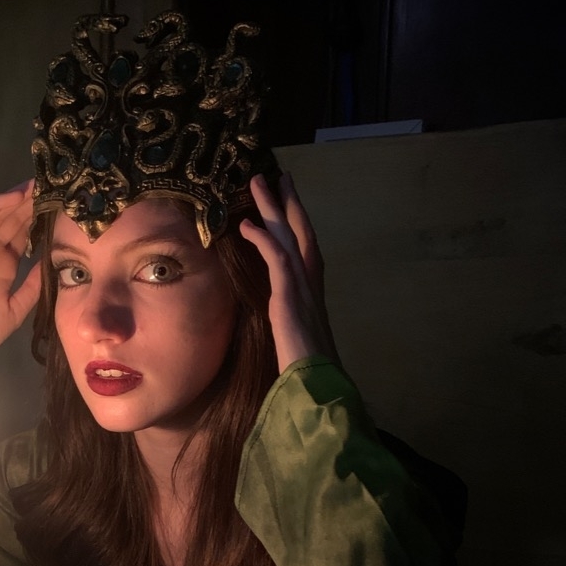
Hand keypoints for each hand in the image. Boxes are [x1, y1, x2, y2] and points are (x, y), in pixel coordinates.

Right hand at [0, 180, 41, 387]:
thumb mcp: (14, 311)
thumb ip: (31, 288)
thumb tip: (51, 265)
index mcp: (3, 267)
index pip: (24, 236)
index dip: (40, 220)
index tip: (61, 206)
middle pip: (12, 221)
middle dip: (31, 203)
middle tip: (54, 184)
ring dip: (16, 199)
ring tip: (38, 183)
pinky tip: (13, 197)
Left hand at [239, 172, 338, 373]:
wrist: (319, 390)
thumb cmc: (308, 376)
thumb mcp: (295, 345)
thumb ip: (289, 329)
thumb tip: (277, 328)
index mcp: (313, 298)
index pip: (305, 252)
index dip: (297, 225)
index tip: (288, 203)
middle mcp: (312, 288)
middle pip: (302, 234)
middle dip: (290, 204)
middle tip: (278, 176)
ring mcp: (303, 291)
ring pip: (290, 238)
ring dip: (275, 208)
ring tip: (260, 182)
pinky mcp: (290, 300)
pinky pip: (277, 260)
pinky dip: (263, 240)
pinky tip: (246, 224)